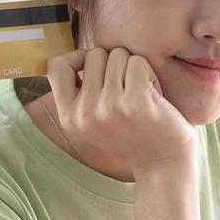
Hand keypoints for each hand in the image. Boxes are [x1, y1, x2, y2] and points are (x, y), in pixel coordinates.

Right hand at [44, 47, 195, 176]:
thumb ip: (81, 93)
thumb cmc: (132, 135)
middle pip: (94, 54)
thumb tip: (76, 55)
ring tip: (140, 94)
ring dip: (133, 68)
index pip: (56, 67)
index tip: (94, 66)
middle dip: (113, 63)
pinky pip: (138, 62)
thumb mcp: (94, 121)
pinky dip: (149, 73)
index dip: (75, 57)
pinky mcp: (136, 102)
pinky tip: (154, 95)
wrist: (163, 164)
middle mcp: (85, 113)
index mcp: (70, 118)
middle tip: (127, 88)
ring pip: (117, 55)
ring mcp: (110, 107)